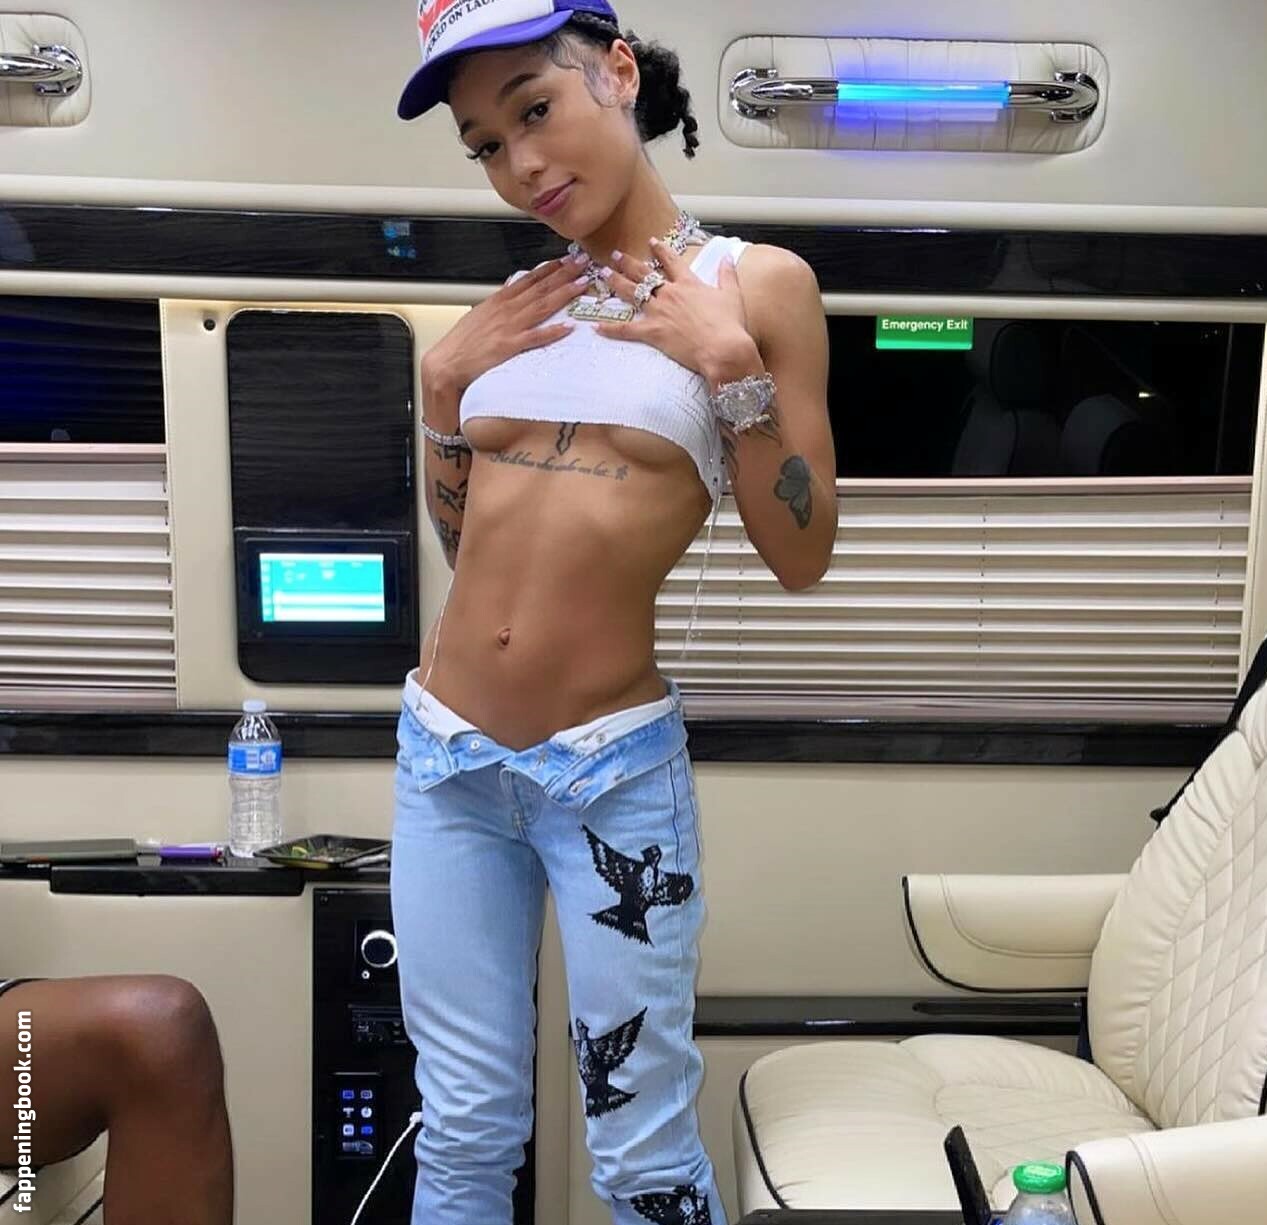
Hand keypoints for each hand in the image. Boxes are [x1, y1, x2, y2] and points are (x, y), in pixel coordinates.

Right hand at [422, 255, 587, 394]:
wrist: (446, 363)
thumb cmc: (462, 343)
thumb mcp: (481, 314)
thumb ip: (499, 301)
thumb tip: (510, 286)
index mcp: (499, 301)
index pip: (529, 279)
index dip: (549, 268)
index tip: (566, 259)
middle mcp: (506, 310)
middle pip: (540, 288)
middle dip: (564, 273)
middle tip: (583, 262)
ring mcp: (509, 327)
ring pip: (542, 306)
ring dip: (564, 294)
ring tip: (583, 283)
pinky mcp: (509, 346)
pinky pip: (535, 337)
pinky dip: (552, 331)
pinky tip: (568, 327)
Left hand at [594, 239, 757, 383]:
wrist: (723, 348)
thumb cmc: (730, 324)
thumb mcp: (733, 295)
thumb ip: (727, 274)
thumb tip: (727, 259)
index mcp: (688, 284)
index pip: (671, 260)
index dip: (660, 249)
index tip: (651, 241)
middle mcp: (670, 293)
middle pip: (644, 273)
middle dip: (628, 262)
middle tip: (615, 255)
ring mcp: (659, 312)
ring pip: (631, 293)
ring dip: (616, 283)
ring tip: (604, 275)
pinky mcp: (653, 332)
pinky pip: (627, 329)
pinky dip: (611, 329)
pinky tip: (596, 327)